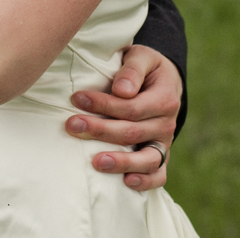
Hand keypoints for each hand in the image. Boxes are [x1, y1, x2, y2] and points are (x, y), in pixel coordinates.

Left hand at [65, 45, 181, 189]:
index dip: (104, 104)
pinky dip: (145, 182)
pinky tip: (126, 182)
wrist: (163, 80)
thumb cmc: (144, 67)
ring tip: (96, 162)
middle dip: (100, 130)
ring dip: (121, 162)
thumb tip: (121, 90)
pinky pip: (158, 175)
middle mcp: (167, 123)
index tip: (77, 98)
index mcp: (164, 98)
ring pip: (147, 159)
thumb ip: (132, 70)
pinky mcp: (161, 157)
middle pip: (133, 132)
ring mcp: (164, 142)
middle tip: (72, 125)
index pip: (131, 107)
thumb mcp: (141, 57)